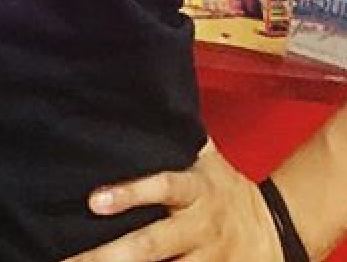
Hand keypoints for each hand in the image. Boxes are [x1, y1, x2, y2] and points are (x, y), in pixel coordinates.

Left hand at [60, 141, 283, 260]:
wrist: (276, 231)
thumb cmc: (227, 190)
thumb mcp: (209, 161)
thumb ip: (180, 138)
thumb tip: (149, 100)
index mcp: (197, 190)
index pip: (162, 188)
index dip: (130, 194)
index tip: (94, 201)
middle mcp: (198, 228)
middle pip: (153, 245)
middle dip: (111, 256)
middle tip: (70, 261)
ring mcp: (205, 261)